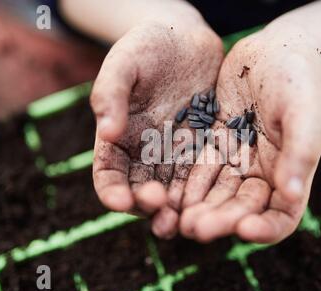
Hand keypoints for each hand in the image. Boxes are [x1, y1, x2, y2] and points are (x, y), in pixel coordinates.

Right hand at [90, 20, 223, 237]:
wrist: (187, 40)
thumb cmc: (148, 45)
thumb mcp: (125, 61)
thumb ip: (111, 93)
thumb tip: (106, 133)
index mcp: (118, 139)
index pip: (109, 174)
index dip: (112, 191)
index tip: (120, 201)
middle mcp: (145, 155)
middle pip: (142, 191)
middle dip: (149, 206)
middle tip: (161, 209)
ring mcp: (175, 156)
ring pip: (174, 192)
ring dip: (179, 210)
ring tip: (186, 221)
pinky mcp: (203, 151)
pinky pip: (204, 177)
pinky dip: (207, 194)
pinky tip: (214, 202)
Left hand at [180, 27, 320, 242]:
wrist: (275, 48)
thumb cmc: (299, 79)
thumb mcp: (306, 111)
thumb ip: (301, 152)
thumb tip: (290, 196)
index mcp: (292, 173)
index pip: (282, 216)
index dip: (266, 229)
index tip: (245, 230)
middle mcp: (264, 173)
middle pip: (242, 208)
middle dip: (221, 221)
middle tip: (196, 229)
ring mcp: (239, 160)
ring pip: (218, 194)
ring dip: (201, 209)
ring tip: (180, 220)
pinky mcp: (217, 144)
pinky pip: (201, 170)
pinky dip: (189, 185)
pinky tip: (172, 196)